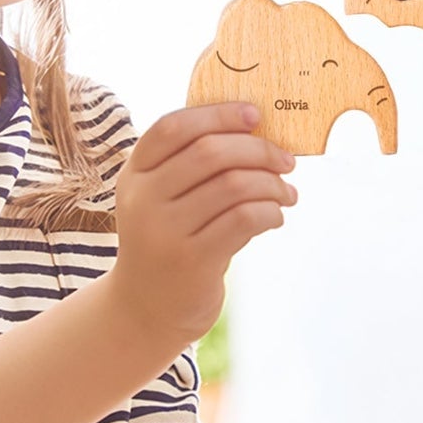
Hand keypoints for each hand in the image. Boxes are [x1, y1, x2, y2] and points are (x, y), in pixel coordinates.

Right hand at [112, 103, 295, 345]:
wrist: (147, 308)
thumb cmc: (170, 239)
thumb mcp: (163, 197)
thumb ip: (192, 164)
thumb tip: (258, 130)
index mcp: (135, 173)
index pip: (173, 127)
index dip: (218, 114)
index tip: (255, 115)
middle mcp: (143, 199)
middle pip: (210, 152)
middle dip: (259, 150)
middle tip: (286, 160)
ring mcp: (164, 231)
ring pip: (233, 185)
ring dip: (272, 184)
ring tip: (286, 193)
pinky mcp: (191, 260)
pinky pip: (243, 219)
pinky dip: (270, 212)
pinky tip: (276, 217)